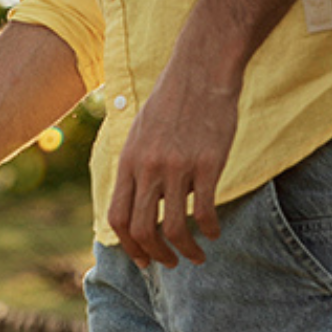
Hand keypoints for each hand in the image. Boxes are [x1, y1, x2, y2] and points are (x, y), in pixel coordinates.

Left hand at [107, 55, 239, 269]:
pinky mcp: (207, 162)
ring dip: (186, 251)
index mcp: (129, 159)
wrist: (201, 69)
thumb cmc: (174, 98)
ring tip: (197, 255)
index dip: (128, 246)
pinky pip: (205, 210)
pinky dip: (209, 230)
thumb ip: (138, 164)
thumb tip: (140, 199)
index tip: (143, 258)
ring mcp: (178, 165)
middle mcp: (149, 165)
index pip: (117, 217)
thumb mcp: (142, 129)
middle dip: (155, 256)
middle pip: (142, 229)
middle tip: (170, 262)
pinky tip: (214, 232)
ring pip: (175, 227)